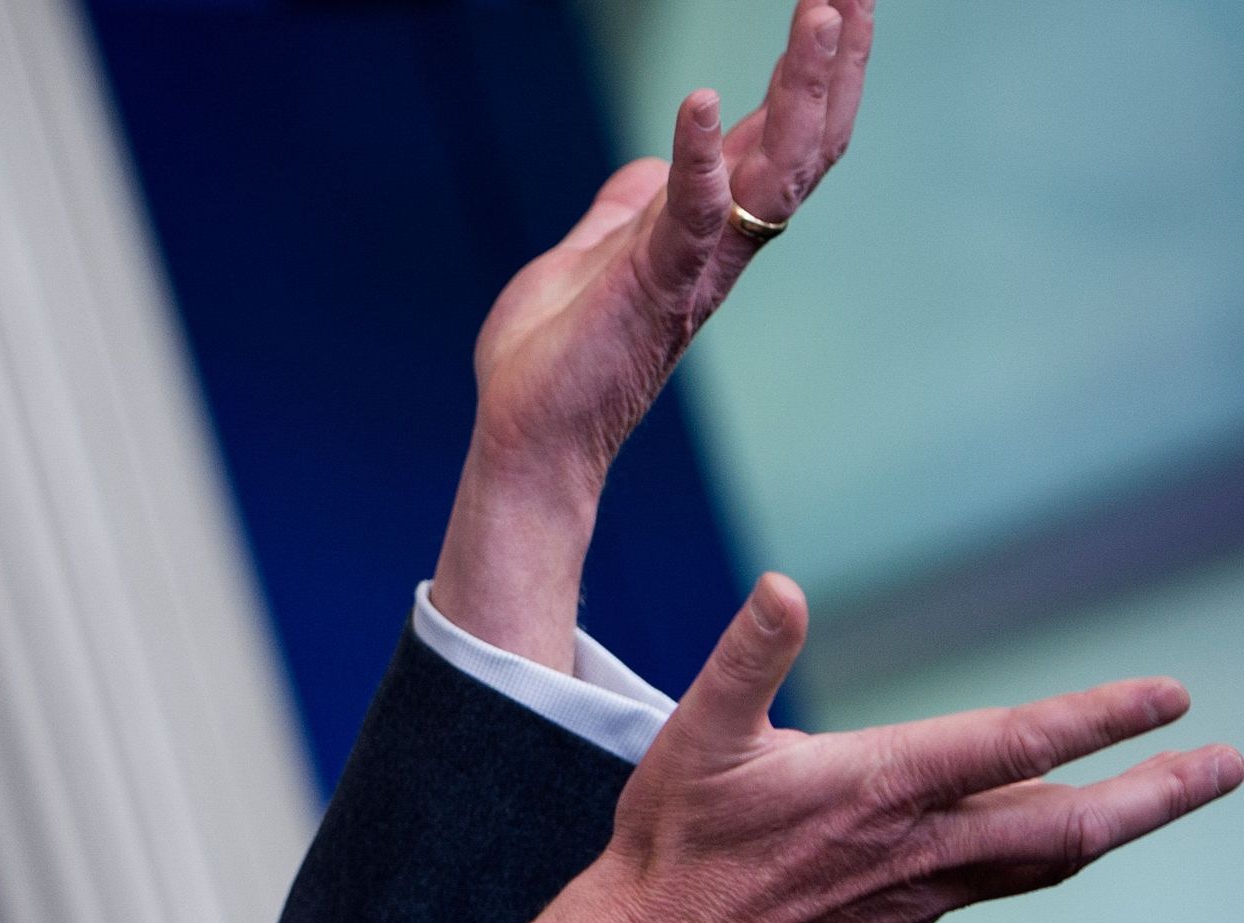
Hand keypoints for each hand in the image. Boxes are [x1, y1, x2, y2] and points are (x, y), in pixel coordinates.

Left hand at [433, 0, 875, 668]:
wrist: (527, 438)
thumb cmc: (555, 359)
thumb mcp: (589, 256)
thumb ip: (627, 210)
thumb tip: (647, 169)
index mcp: (708, 230)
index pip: (781, 138)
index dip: (815, 74)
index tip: (837, 4)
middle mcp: (721, 246)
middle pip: (806, 143)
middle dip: (835, 63)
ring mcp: (694, 266)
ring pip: (777, 171)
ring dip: (803, 90)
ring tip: (822, 14)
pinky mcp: (652, 288)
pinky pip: (691, 217)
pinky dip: (699, 158)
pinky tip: (703, 101)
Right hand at [463, 574, 1242, 922]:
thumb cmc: (672, 843)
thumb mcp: (697, 734)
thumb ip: (746, 657)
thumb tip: (783, 587)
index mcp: (880, 789)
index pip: (1018, 748)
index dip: (1100, 720)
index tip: (1170, 697)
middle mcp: (916, 850)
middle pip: (1069, 827)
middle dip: (1157, 795)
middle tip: (1228, 766)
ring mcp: (913, 897)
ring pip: (1041, 861)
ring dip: (1114, 826)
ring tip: (1167, 796)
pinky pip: (987, 885)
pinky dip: (1037, 854)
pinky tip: (1037, 839)